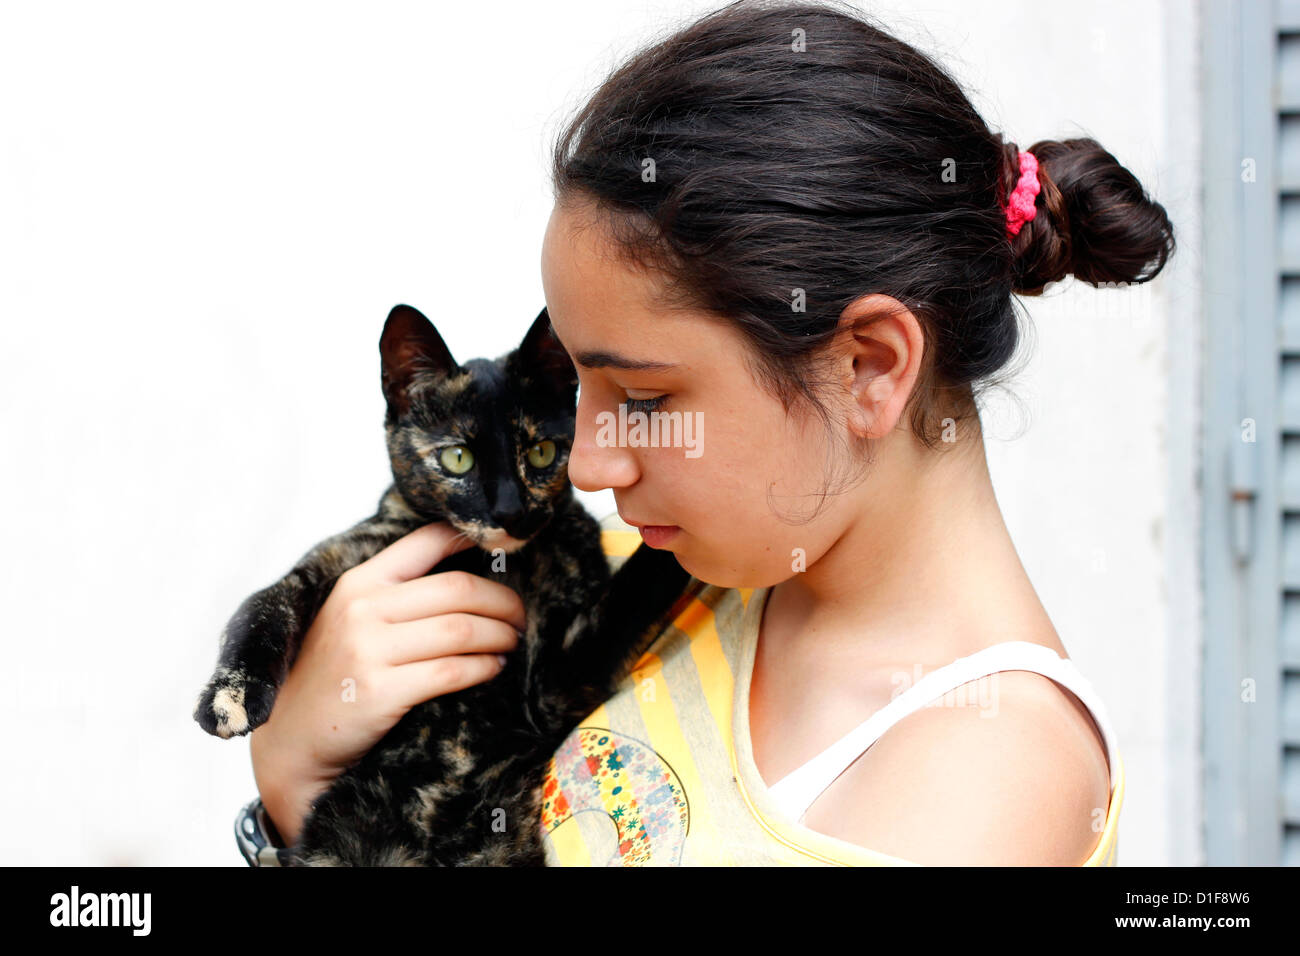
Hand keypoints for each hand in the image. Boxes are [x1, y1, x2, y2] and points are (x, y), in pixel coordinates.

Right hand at [249, 521, 525, 844]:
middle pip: (458, 590)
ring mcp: (369, 650)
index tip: (505, 548)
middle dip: (503, 601)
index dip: (471, 539)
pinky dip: (484, 667)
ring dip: (500, 635)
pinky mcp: (382, 691)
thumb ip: (395, 593)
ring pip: (461, 629)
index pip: (425, 542)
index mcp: (358, 583)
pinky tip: (494, 668)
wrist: (293, 740)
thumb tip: (467, 573)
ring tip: (512, 642)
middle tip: (520, 616)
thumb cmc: (333, 676)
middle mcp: (362, 609)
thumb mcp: (349, 619)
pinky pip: (453, 670)